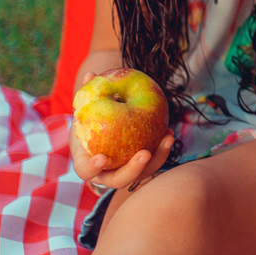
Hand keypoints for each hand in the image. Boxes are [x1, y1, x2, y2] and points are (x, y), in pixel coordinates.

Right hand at [69, 72, 173, 189]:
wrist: (101, 129)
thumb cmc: (90, 118)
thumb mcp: (86, 107)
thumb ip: (88, 94)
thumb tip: (91, 74)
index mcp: (86, 162)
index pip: (86, 172)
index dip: (92, 168)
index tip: (102, 158)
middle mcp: (106, 173)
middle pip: (119, 180)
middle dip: (133, 169)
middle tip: (144, 154)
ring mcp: (125, 171)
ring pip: (142, 173)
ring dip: (157, 158)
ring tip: (167, 138)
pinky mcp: (141, 166)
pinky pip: (153, 161)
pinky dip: (161, 149)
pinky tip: (169, 133)